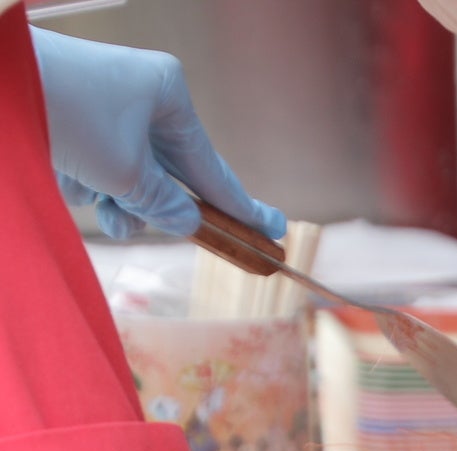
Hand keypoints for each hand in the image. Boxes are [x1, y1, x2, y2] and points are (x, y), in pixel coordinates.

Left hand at [30, 29, 284, 241]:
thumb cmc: (65, 113)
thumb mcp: (125, 171)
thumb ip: (163, 203)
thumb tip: (188, 223)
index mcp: (169, 95)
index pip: (213, 166)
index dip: (243, 205)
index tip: (274, 228)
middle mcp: (141, 100)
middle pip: (171, 175)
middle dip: (163, 206)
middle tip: (195, 233)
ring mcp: (104, 112)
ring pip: (131, 180)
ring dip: (120, 203)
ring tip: (105, 208)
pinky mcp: (71, 125)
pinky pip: (96, 172)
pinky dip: (86, 186)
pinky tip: (68, 180)